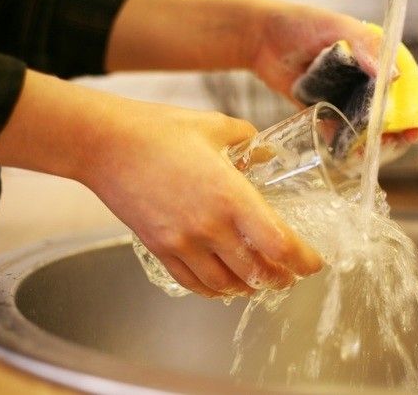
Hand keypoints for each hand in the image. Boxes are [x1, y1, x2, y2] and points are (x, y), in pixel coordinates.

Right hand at [82, 100, 322, 297]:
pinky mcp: (159, 248)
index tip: (313, 262)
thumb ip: (248, 142)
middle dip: (281, 278)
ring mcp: (182, 242)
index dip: (303, 260)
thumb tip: (266, 154)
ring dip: (249, 288)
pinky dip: (213, 290)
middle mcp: (209, 226)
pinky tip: (223, 285)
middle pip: (257, 272)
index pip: (278, 244)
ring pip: (225, 284)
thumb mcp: (215, 126)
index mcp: (230, 195)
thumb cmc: (159, 130)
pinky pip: (192, 282)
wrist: (105, 144)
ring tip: (260, 282)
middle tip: (291, 275)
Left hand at [249, 0, 417, 142]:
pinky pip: (339, 133)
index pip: (408, 85)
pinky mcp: (324, 111)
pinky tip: (346, 154)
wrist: (261, 38)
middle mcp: (366, 80)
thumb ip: (366, 46)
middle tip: (391, 144)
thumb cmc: (300, 23)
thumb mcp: (336, 26)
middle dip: (397, 133)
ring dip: (373, 143)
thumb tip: (393, 75)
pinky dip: (345, 145)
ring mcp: (345, 98)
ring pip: (368, 127)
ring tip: (367, 153)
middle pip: (393, 112)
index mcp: (377, 57)